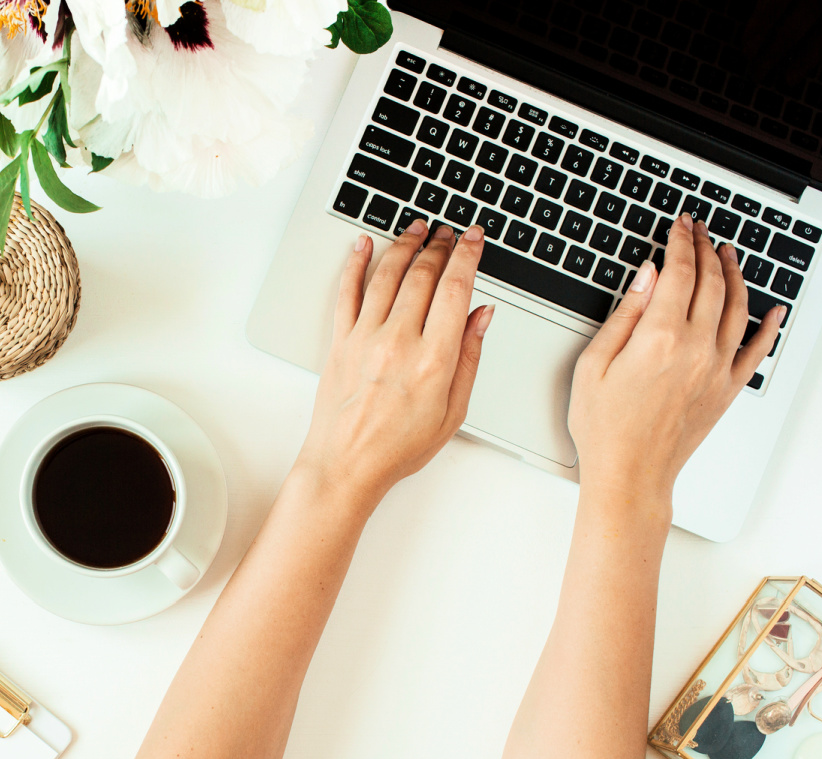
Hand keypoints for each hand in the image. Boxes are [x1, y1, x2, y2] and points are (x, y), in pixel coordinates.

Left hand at [295, 220, 493, 512]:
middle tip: (448, 233)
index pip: (455, 289)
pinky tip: (363, 244)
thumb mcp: (453, 412)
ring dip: (404, 245)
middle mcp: (399, 342)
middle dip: (439, 246)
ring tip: (417, 229)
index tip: (473, 238)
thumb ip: (469, 359)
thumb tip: (481, 316)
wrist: (346, 466)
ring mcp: (365, 339)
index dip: (467, 255)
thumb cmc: (398, 448)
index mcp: (434, 360)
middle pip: (422, 275)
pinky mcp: (340, 342)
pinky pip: (347, 292)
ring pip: (387, 275)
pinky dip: (355, 263)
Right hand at [568, 214, 784, 510]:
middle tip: (699, 232)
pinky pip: (757, 351)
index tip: (678, 227)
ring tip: (728, 254)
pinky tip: (774, 311)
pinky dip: (769, 327)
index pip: (679, 272)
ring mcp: (716, 369)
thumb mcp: (593, 364)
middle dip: (706, 250)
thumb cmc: (604, 428)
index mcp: (659, 338)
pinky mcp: (726, 390)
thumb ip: (624, 315)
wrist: (629, 474)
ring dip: (735, 274)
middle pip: (711, 282)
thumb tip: (646, 277)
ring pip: (737, 307)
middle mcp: (695, 348)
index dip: (680, 243)